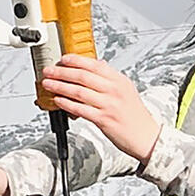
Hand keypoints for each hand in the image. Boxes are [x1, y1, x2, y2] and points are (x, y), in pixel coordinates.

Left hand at [40, 54, 161, 162]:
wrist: (146, 136)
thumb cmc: (135, 115)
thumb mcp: (126, 90)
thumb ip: (110, 78)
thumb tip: (98, 65)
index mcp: (119, 80)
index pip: (94, 64)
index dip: (75, 60)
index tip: (62, 59)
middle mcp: (114, 90)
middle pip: (83, 76)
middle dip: (62, 72)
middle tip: (49, 71)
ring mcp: (109, 104)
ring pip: (79, 91)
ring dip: (60, 86)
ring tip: (48, 84)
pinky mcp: (103, 119)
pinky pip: (80, 109)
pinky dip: (67, 104)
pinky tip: (58, 101)